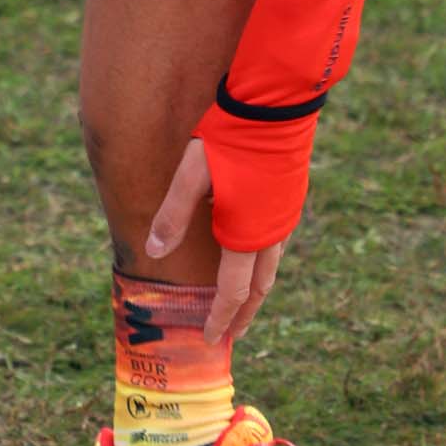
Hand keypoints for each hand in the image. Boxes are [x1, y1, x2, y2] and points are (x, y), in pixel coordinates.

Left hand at [144, 139, 289, 343]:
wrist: (278, 105)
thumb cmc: (230, 137)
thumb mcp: (192, 174)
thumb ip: (173, 215)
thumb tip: (153, 252)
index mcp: (246, 234)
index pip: (232, 293)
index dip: (220, 319)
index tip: (210, 340)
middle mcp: (272, 233)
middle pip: (259, 288)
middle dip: (244, 315)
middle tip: (231, 335)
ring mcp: (286, 217)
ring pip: (272, 267)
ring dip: (256, 291)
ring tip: (243, 305)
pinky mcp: (292, 199)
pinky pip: (279, 245)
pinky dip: (264, 264)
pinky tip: (254, 256)